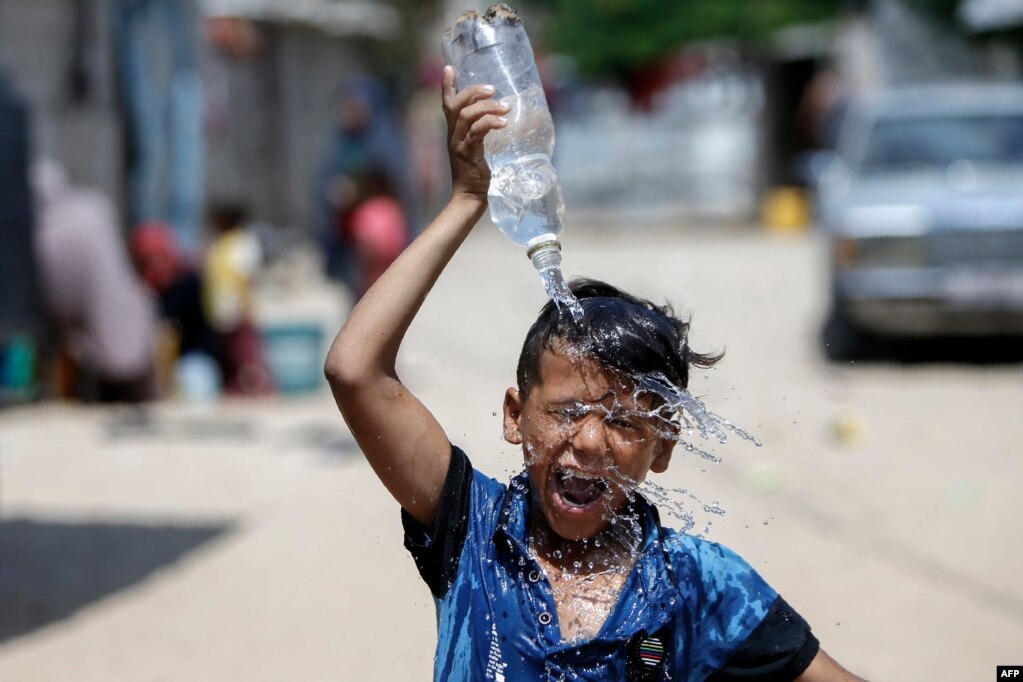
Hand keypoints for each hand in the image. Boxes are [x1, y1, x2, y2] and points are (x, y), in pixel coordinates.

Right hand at [441, 65, 508, 202]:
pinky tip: (503, 123)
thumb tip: (501, 119)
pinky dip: (491, 123)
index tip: (450, 68)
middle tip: (493, 90)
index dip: (447, 86)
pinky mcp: (468, 153)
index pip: (447, 105)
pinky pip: (478, 131)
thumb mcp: (477, 149)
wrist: (470, 197)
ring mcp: (459, 144)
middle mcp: (453, 136)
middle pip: (457, 105)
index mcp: (454, 133)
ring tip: (505, 108)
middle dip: (473, 92)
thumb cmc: (476, 175)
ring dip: (488, 107)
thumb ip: (481, 134)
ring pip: (468, 115)